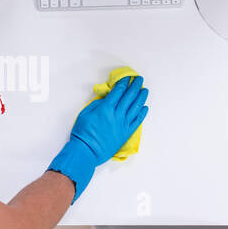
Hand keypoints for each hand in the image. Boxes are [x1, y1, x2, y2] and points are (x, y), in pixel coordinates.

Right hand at [48, 75, 148, 201]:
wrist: (86, 151)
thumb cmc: (83, 134)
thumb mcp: (84, 113)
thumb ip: (96, 104)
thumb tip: (106, 99)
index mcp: (106, 108)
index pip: (118, 91)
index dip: (123, 82)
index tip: (127, 77)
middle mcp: (117, 114)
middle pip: (129, 96)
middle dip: (135, 85)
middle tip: (139, 79)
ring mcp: (123, 124)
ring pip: (136, 107)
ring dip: (141, 97)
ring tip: (144, 90)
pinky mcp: (126, 133)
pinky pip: (137, 121)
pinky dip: (142, 113)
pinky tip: (144, 107)